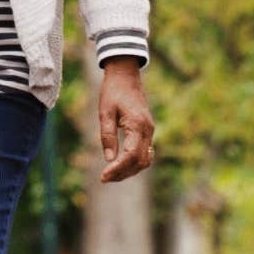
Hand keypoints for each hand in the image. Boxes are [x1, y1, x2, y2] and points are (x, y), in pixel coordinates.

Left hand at [97, 57, 154, 181]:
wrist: (126, 75)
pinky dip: (135, 162)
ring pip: (145, 160)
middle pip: (140, 161)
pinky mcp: (148, 131)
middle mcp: (148, 130)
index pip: (131, 155)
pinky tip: (121, 165)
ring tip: (111, 175)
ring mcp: (150, 131)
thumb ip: (107, 135)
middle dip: (123, 173)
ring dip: (129, 170)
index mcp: (137, 124)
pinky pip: (145, 152)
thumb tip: (109, 159)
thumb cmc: (113, 91)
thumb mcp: (105, 112)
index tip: (104, 176)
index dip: (118, 168)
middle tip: (105, 178)